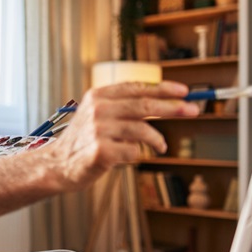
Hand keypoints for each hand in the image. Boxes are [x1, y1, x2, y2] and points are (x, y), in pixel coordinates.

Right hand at [42, 81, 198, 189]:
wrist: (58, 164)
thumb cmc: (84, 140)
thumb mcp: (98, 114)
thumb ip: (123, 106)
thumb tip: (163, 102)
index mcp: (98, 96)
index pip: (137, 87)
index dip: (163, 89)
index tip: (184, 92)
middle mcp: (98, 109)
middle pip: (144, 106)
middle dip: (173, 108)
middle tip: (193, 111)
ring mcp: (98, 130)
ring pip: (143, 130)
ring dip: (157, 140)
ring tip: (161, 147)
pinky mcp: (101, 151)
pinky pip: (133, 152)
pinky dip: (136, 155)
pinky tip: (127, 157)